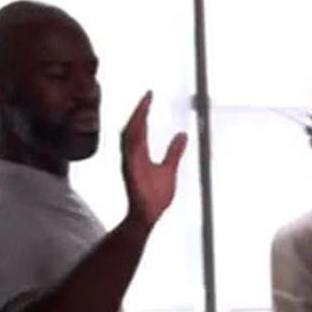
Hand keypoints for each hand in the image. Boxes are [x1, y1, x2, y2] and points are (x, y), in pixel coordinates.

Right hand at [121, 91, 187, 227]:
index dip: (143, 111)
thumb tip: (183, 135)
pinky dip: (133, 140)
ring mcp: (130, 164)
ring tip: (144, 107)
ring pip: (129, 137)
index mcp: (139, 153)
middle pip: (132, 128)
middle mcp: (132, 155)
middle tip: (147, 96)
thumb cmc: (155, 196)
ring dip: (136, 122)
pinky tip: (138, 129)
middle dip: (139, 112)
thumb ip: (175, 152)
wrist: (147, 216)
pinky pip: (130, 153)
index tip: (150, 95)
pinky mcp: (131, 173)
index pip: (140, 127)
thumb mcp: (170, 169)